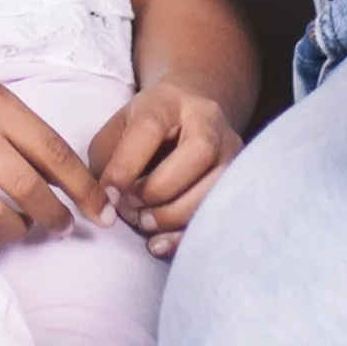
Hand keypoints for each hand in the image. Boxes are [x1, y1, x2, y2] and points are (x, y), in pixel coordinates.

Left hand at [84, 83, 240, 254]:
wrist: (189, 116)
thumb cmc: (145, 129)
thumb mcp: (118, 129)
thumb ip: (107, 159)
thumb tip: (109, 200)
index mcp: (169, 101)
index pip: (151, 127)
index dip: (126, 165)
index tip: (108, 194)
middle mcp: (208, 120)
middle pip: (198, 153)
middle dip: (159, 190)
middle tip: (131, 208)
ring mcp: (231, 149)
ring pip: (215, 186)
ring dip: (173, 215)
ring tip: (143, 222)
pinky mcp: (239, 180)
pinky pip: (220, 213)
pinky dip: (186, 235)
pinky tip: (159, 244)